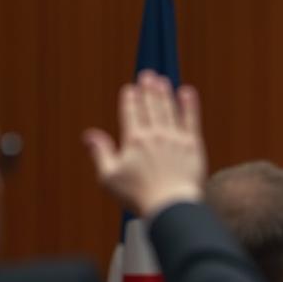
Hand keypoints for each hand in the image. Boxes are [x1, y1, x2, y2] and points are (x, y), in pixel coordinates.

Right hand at [83, 70, 205, 216]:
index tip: (130, 89)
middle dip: (147, 89)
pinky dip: (189, 105)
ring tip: (161, 80)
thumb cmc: (138, 195)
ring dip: (164, 92)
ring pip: (169, 109)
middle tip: (147, 76)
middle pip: (151, 106)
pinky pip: (191, 119)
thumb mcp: (109, 177)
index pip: (131, 112)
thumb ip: (100, 153)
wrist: (171, 205)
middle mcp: (155, 134)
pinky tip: (187, 92)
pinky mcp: (193, 145)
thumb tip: (89, 135)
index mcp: (134, 140)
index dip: (130, 98)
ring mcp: (175, 138)